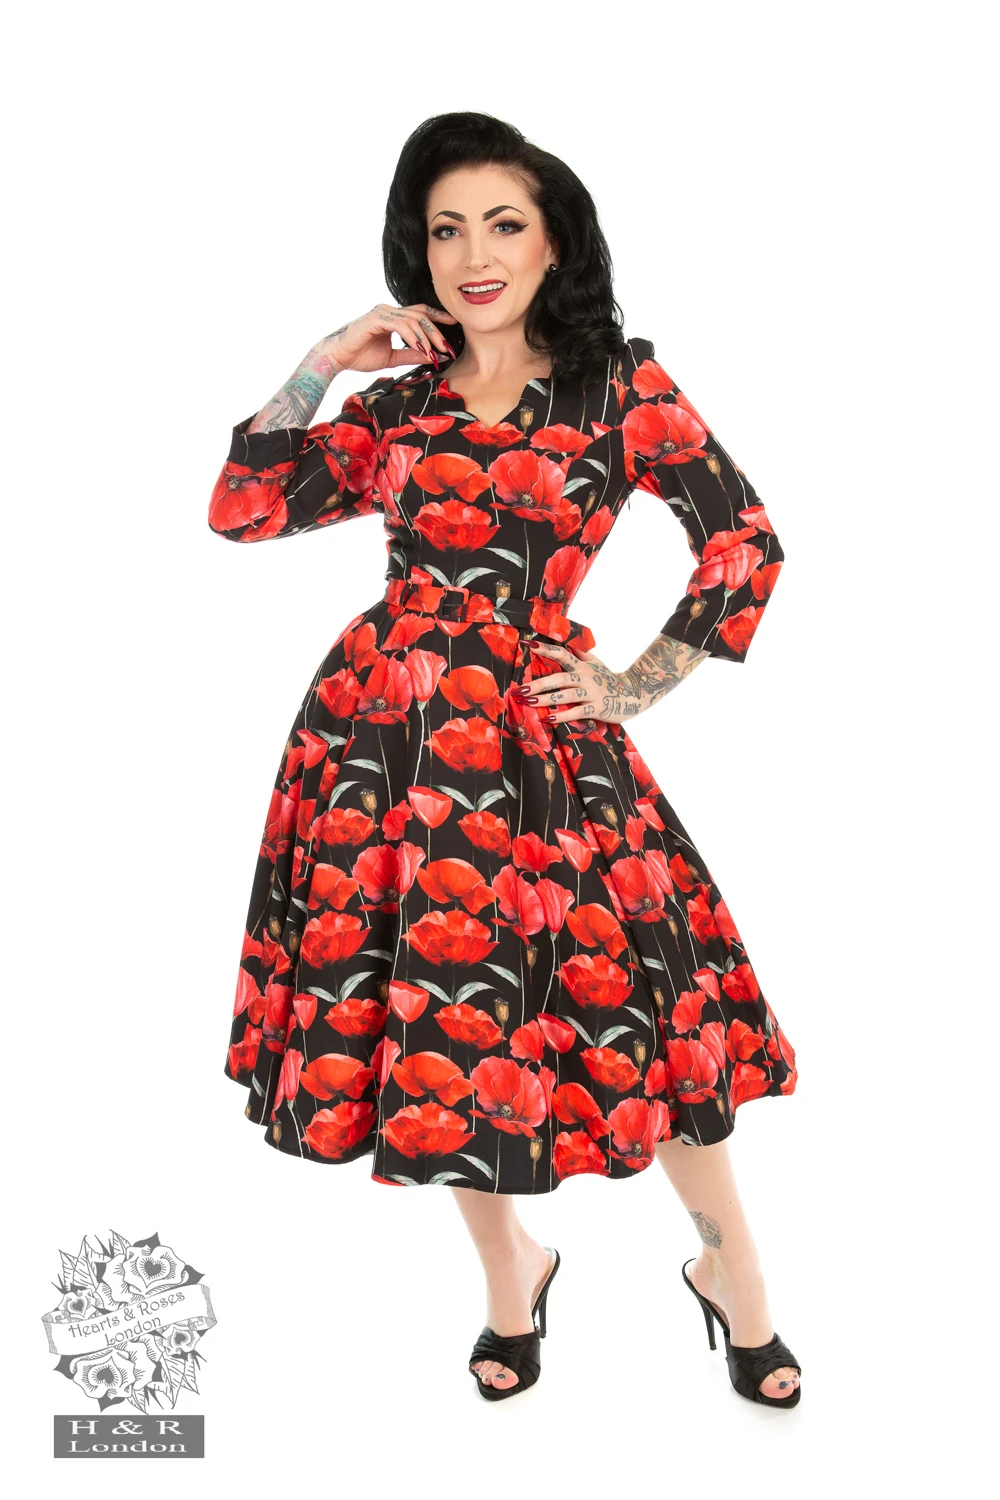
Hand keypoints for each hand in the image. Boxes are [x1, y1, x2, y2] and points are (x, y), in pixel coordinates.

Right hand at [314, 304, 460, 374]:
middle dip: (437, 330)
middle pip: (421, 314)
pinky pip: (400, 325)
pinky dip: (412, 336)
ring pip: (412, 319)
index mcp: (394, 317)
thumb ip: (412, 354)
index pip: (421, 312)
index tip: (455, 325)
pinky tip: (421, 347)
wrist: (338, 357)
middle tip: (448, 346)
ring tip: (435, 351)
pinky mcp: (376, 319)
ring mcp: (382, 313)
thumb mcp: (393, 357)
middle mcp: (389, 311)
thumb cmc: (361, 355)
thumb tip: (434, 357)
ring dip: (426, 336)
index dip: (438, 317)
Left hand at [518, 642, 649, 724]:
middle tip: (518, 690)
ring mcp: (591, 693)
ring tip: (527, 703)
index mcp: (582, 666)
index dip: (545, 648)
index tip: (527, 644)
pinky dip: (562, 715)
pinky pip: (576, 712)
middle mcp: (585, 678)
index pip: (562, 653)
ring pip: (565, 695)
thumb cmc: (609, 679)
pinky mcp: (597, 708)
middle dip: (537, 684)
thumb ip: (580, 653)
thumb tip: (567, 640)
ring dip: (545, 699)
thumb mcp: (595, 663)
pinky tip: (548, 718)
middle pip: (559, 678)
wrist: (634, 694)